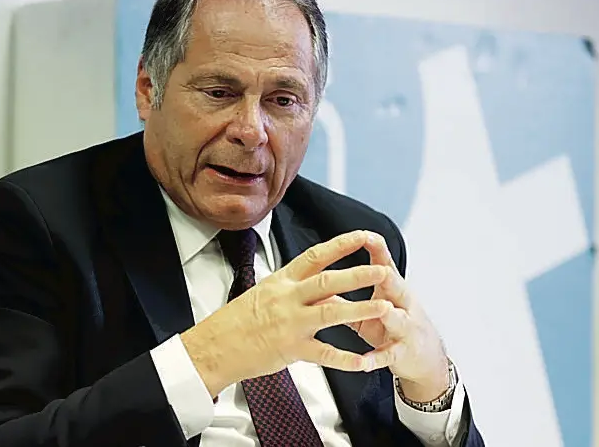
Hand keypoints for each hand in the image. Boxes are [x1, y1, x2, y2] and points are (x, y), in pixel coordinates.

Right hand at [181, 230, 394, 397]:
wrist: (214, 346)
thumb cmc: (238, 320)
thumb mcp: (266, 293)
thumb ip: (296, 289)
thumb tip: (322, 287)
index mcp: (282, 281)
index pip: (315, 256)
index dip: (341, 245)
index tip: (362, 236)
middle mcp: (287, 298)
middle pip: (327, 282)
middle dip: (358, 275)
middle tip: (383, 270)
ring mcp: (290, 323)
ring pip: (330, 313)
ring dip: (360, 310)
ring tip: (384, 307)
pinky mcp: (290, 349)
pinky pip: (323, 354)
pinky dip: (345, 359)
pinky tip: (363, 362)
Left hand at [327, 232, 449, 402]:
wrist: (424, 357)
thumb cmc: (392, 326)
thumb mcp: (368, 307)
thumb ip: (343, 296)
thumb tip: (313, 283)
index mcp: (390, 288)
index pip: (384, 262)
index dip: (376, 248)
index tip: (364, 234)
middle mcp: (401, 303)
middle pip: (395, 284)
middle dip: (385, 275)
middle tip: (377, 268)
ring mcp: (405, 327)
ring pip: (398, 317)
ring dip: (388, 313)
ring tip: (381, 310)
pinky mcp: (403, 352)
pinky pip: (390, 355)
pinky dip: (377, 358)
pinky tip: (364, 362)